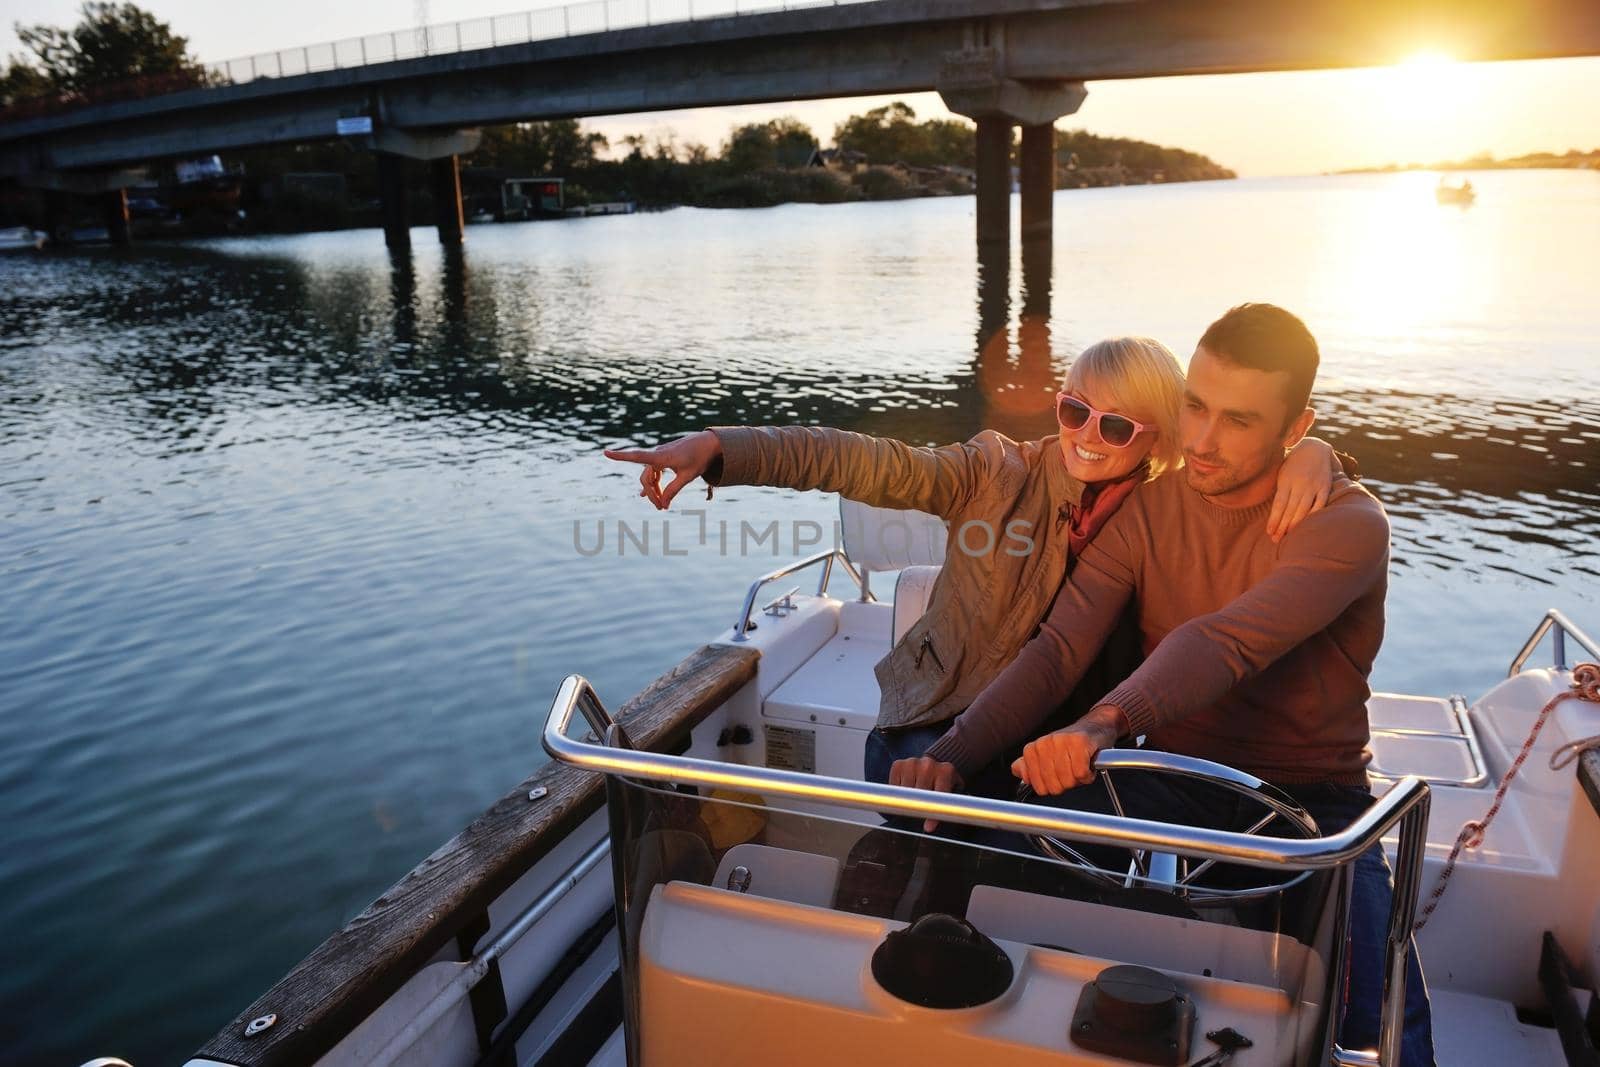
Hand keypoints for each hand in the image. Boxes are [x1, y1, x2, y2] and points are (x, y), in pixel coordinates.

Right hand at [603, 430, 721, 509]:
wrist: (708, 444)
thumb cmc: (699, 458)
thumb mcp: (688, 477)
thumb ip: (673, 490)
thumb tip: (664, 504)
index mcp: (662, 456)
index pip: (637, 456)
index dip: (620, 456)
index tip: (605, 453)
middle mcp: (658, 454)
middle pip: (646, 478)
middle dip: (652, 494)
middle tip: (662, 508)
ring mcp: (660, 455)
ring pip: (650, 476)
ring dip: (654, 490)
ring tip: (661, 505)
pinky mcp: (664, 457)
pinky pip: (654, 472)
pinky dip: (655, 483)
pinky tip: (648, 494)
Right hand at [888, 756, 964, 831]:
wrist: (932, 767)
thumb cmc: (942, 785)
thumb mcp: (950, 794)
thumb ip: (946, 806)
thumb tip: (933, 827)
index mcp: (946, 771)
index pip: (939, 796)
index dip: (933, 814)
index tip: (928, 827)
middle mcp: (929, 764)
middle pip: (919, 794)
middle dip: (918, 808)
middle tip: (918, 816)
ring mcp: (912, 763)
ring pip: (905, 792)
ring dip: (907, 801)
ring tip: (914, 802)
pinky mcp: (899, 764)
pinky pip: (894, 786)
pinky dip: (898, 794)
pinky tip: (906, 793)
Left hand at [1010, 714, 1120, 795]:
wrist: (1094, 728)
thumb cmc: (1070, 747)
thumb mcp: (1045, 757)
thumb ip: (1029, 766)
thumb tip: (1018, 772)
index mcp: (1032, 750)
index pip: (1039, 787)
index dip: (1053, 786)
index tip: (1059, 776)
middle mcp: (1044, 744)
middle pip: (1054, 786)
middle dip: (1066, 783)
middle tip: (1071, 771)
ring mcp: (1061, 741)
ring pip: (1068, 780)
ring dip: (1078, 779)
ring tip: (1079, 766)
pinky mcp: (1079, 743)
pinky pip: (1081, 773)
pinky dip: (1088, 775)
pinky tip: (1087, 765)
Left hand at [1269, 437, 1336, 542]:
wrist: (1314, 447)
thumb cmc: (1293, 464)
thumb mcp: (1282, 473)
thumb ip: (1279, 490)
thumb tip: (1273, 510)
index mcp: (1286, 480)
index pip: (1279, 504)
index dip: (1274, 519)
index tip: (1269, 532)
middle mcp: (1300, 483)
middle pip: (1290, 509)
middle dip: (1282, 526)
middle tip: (1276, 540)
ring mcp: (1313, 485)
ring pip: (1304, 508)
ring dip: (1295, 524)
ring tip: (1288, 536)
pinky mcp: (1325, 486)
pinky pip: (1320, 504)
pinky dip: (1313, 515)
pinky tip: (1307, 526)